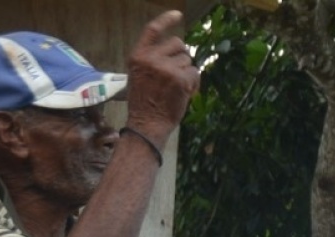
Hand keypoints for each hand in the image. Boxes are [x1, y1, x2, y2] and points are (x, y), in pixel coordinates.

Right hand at [122, 10, 199, 142]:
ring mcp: (166, 69)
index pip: (153, 30)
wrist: (147, 123)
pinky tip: (185, 93)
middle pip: (178, 44)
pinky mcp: (180, 80)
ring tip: (177, 87)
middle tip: (177, 72)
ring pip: (188, 60)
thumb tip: (177, 51)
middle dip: (182, 56)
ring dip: (187, 72)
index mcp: (138, 56)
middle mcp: (151, 59)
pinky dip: (194, 83)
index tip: (178, 14)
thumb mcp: (139, 75)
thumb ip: (153, 60)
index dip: (166, 20)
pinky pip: (195, 73)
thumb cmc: (144, 102)